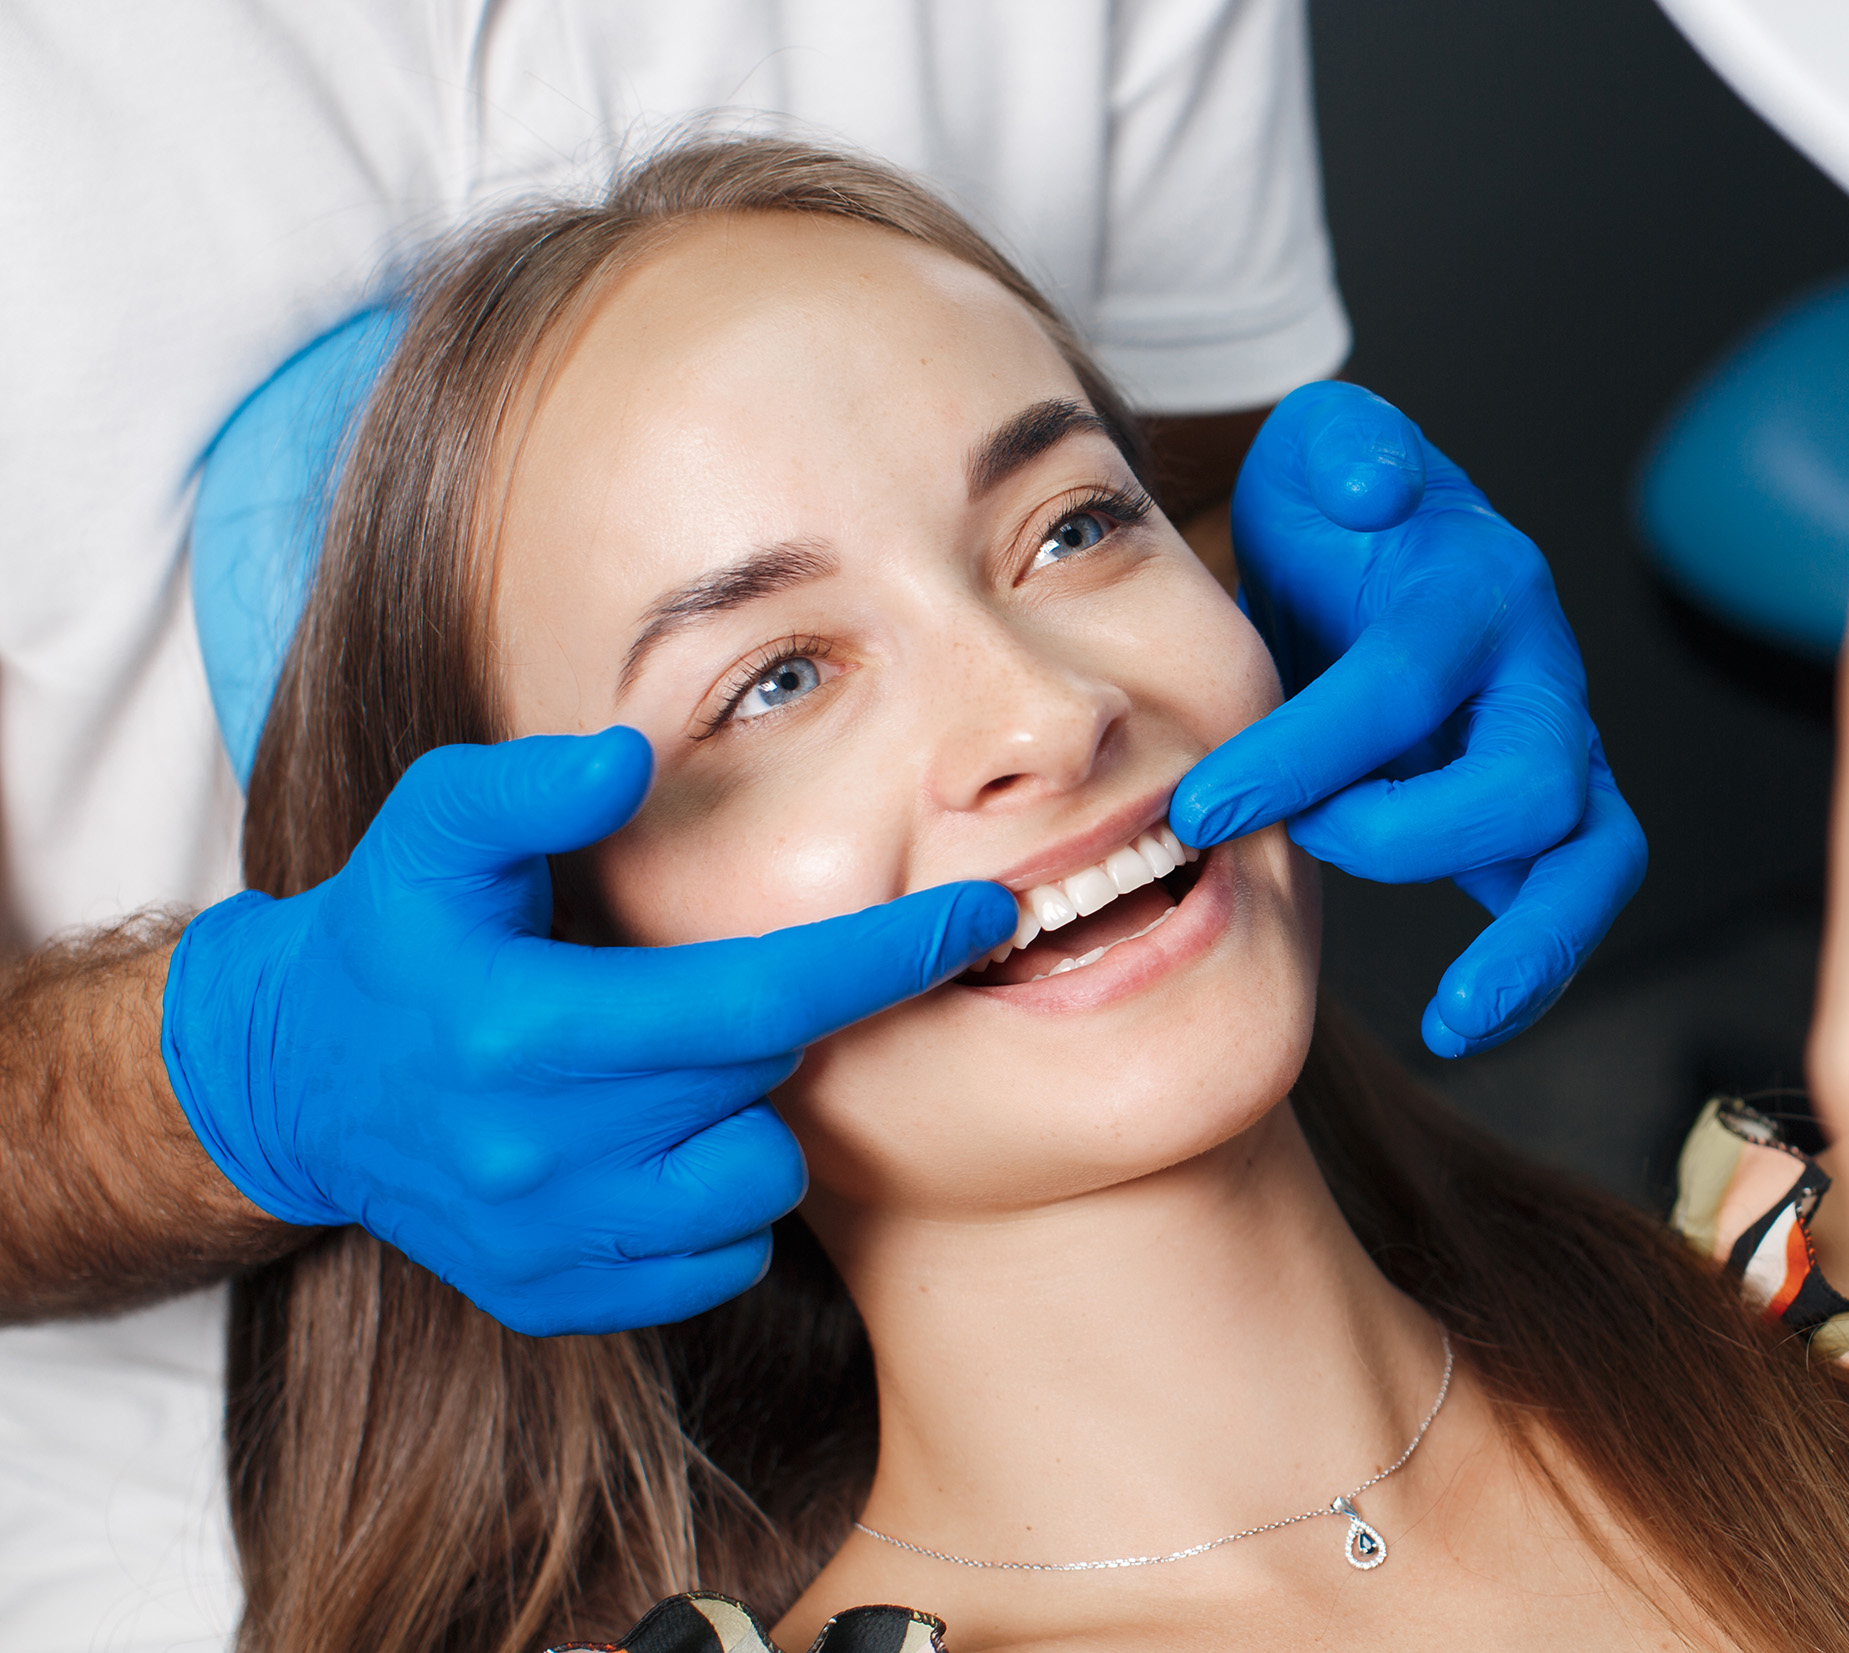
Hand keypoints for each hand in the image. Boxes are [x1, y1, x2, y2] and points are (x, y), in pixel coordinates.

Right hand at [161, 727, 1011, 1335]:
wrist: (293, 1086)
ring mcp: (549, 1241)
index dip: (887, 957)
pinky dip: (710, 1203)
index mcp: (530, 1032)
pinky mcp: (552, 1298)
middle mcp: (543, 1156)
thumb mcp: (432, 829)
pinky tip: (645, 1149)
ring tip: (662, 1075)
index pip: (760, 996)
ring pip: (756, 1187)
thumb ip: (530, 786)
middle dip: (776, 1024)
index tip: (985, 919)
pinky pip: (716, 1262)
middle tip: (704, 991)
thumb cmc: (389, 936)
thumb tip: (633, 757)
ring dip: (745, 1121)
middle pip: (767, 1085)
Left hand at [1170, 382, 1645, 1055]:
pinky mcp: (1546, 814)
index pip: (1399, 683)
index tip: (1198, 808)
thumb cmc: (1341, 514)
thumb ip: (1346, 450)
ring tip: (1456, 1019)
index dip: (1300, 751)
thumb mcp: (1325, 452)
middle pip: (1525, 778)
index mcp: (1475, 587)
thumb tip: (1370, 489)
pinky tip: (1466, 1022)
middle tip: (1295, 846)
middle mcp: (1536, 672)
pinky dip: (1532, 967)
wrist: (1381, 553)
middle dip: (1401, 835)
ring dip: (1530, 944)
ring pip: (1591, 855)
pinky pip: (1569, 897)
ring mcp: (1553, 748)